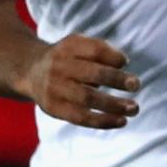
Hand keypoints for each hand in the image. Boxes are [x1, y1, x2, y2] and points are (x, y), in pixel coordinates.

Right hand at [19, 33, 138, 128]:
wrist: (30, 71)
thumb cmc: (67, 59)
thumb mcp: (79, 46)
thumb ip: (101, 50)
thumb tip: (123, 62)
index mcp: (68, 47)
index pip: (95, 49)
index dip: (113, 56)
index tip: (125, 62)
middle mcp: (59, 66)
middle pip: (92, 73)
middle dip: (117, 79)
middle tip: (136, 84)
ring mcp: (54, 88)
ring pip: (87, 98)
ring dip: (114, 105)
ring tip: (134, 108)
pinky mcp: (53, 108)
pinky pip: (80, 117)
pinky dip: (103, 121)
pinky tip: (121, 121)